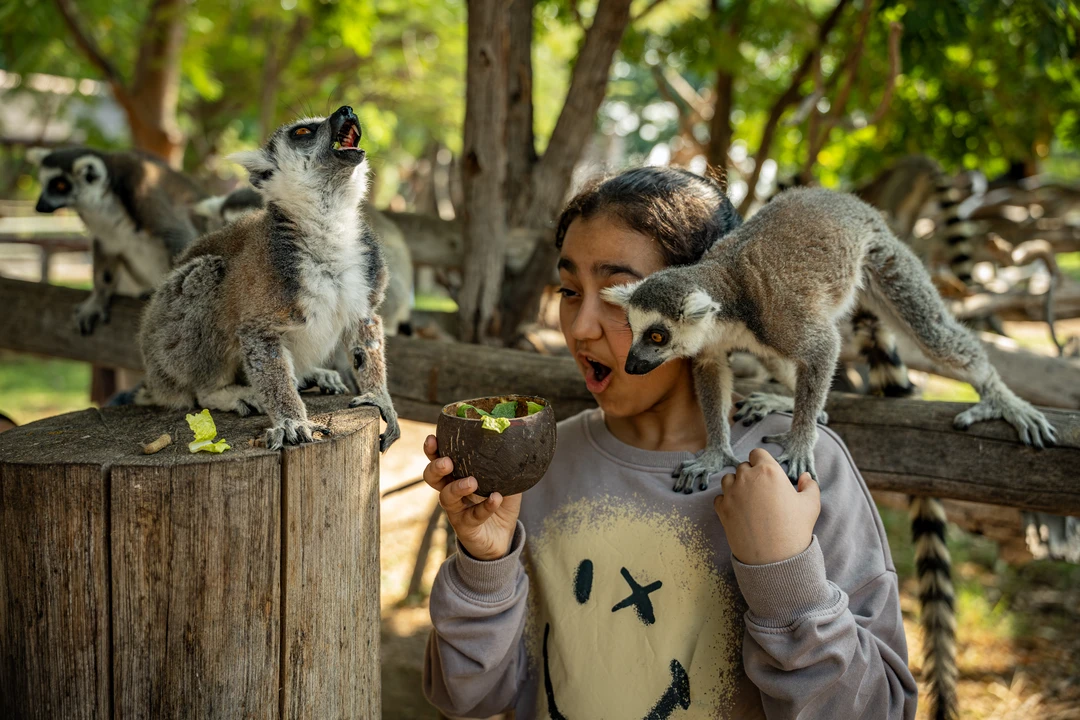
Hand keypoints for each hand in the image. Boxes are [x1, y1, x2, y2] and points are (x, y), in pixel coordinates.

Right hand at [422, 435, 521, 560]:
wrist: (502, 536)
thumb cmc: (498, 502)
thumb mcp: (505, 480)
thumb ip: (505, 466)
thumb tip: (515, 444)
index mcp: (456, 475)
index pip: (438, 460)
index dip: (433, 450)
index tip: (433, 438)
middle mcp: (451, 492)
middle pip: (432, 478)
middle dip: (436, 468)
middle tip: (447, 462)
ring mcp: (456, 510)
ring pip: (446, 497)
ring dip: (457, 487)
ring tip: (472, 482)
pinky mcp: (466, 527)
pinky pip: (473, 516)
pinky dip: (485, 506)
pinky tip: (496, 498)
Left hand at [714, 448, 819, 564]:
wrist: (775, 558)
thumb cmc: (795, 529)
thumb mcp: (811, 505)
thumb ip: (810, 486)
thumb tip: (805, 477)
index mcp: (768, 471)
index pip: (757, 453)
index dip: (762, 462)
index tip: (767, 473)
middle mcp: (747, 478)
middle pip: (743, 466)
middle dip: (751, 475)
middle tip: (762, 491)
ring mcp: (732, 493)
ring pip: (728, 479)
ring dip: (736, 485)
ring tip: (749, 500)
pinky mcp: (722, 509)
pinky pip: (719, 497)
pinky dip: (727, 502)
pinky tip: (739, 511)